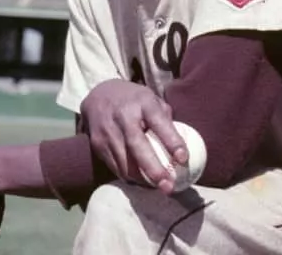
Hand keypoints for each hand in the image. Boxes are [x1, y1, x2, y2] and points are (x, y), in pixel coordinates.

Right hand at [80, 79, 187, 193]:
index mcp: (142, 102)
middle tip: (168, 186)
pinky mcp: (98, 144)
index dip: (171, 140)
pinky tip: (142, 181)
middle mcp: (123, 116)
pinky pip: (116, 167)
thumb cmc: (133, 99)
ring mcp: (108, 131)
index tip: (183, 159)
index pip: (158, 121)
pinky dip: (130, 177)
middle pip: (137, 146)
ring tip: (159, 187)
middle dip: (154, 169)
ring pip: (125, 162)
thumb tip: (182, 145)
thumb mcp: (151, 99)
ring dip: (143, 179)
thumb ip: (165, 118)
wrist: (98, 94)